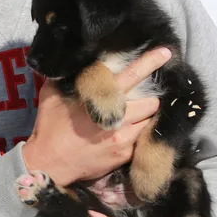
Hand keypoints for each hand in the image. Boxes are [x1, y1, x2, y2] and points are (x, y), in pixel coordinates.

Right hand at [22, 47, 170, 185]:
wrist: (49, 164)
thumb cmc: (49, 126)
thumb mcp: (51, 95)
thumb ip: (68, 77)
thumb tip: (76, 61)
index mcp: (101, 99)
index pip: (132, 75)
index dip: (150, 62)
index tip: (166, 52)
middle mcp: (118, 118)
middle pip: (152, 102)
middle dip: (149, 98)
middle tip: (139, 98)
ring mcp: (124, 139)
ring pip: (149, 122)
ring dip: (145, 117)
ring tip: (132, 117)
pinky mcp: (125, 155)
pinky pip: (140, 140)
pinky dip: (136, 134)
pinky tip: (122, 134)